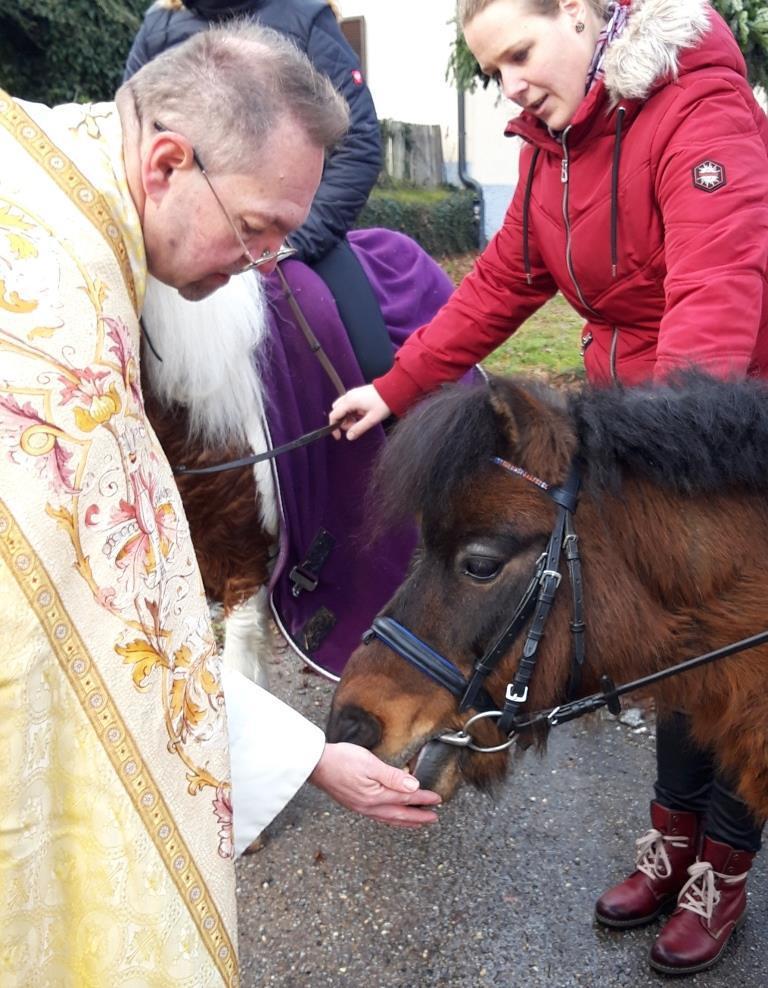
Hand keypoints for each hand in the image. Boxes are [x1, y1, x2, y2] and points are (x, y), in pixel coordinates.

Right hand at [309, 742, 440, 827]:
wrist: (315, 764)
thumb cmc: (340, 760)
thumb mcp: (369, 763)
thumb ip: (392, 776)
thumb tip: (413, 787)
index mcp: (375, 796)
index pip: (405, 798)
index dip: (423, 799)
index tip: (437, 800)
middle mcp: (369, 807)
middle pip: (399, 814)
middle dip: (418, 817)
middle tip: (433, 818)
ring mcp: (360, 808)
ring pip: (389, 818)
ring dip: (406, 821)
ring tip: (417, 822)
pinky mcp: (354, 805)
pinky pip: (379, 817)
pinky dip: (391, 819)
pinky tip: (392, 816)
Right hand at [329, 385, 390, 440]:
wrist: (393, 390)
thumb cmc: (384, 403)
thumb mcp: (372, 419)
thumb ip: (359, 428)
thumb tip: (349, 436)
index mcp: (350, 401)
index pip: (334, 415)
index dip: (334, 427)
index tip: (339, 436)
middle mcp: (349, 396)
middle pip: (337, 411)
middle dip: (343, 422)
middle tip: (355, 426)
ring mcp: (353, 393)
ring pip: (342, 408)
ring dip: (348, 417)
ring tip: (361, 420)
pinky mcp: (357, 393)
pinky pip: (349, 404)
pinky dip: (352, 411)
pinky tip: (362, 414)